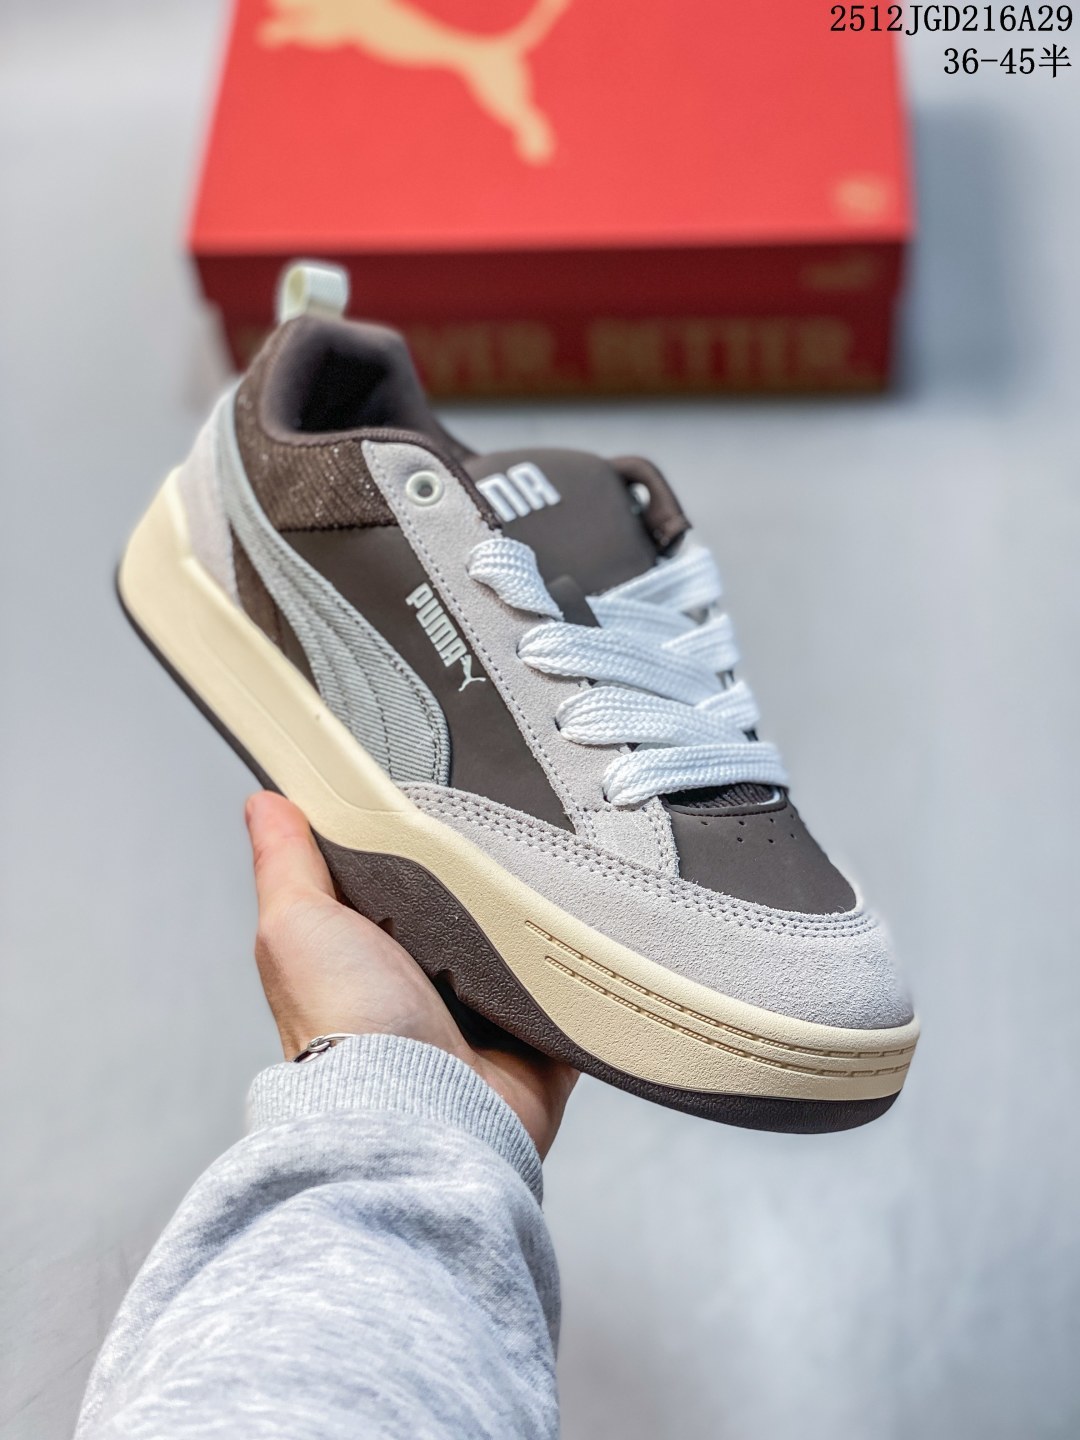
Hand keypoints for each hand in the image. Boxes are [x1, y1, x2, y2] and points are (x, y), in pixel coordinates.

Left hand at [244, 791, 576, 1157]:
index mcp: (365, 955)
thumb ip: (285, 863)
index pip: (390, 881)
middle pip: (463, 907)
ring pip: (521, 943)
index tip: (427, 805)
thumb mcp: (296, 924)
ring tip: (546, 879)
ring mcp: (483, 1015)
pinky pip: (572, 989)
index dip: (406, 846)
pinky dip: (581, 966)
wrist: (422, 1105)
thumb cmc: (347, 1028)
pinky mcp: (539, 1038)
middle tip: (499, 841)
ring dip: (534, 919)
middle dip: (482, 877)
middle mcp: (422, 987)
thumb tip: (264, 804)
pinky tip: (584, 934)